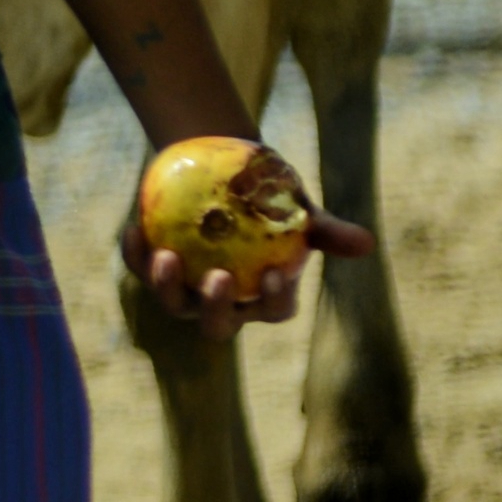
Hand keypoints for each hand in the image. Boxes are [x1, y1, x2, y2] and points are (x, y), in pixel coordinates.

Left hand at [127, 166, 373, 340]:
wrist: (226, 177)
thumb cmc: (271, 201)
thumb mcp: (300, 212)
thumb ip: (328, 232)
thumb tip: (366, 243)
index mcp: (262, 298)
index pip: (273, 311)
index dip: (275, 300)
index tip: (276, 272)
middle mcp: (223, 304)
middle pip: (218, 325)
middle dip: (216, 309)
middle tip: (218, 278)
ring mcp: (187, 291)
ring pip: (175, 304)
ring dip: (166, 286)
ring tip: (167, 257)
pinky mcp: (154, 270)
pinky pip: (140, 268)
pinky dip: (135, 253)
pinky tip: (134, 229)